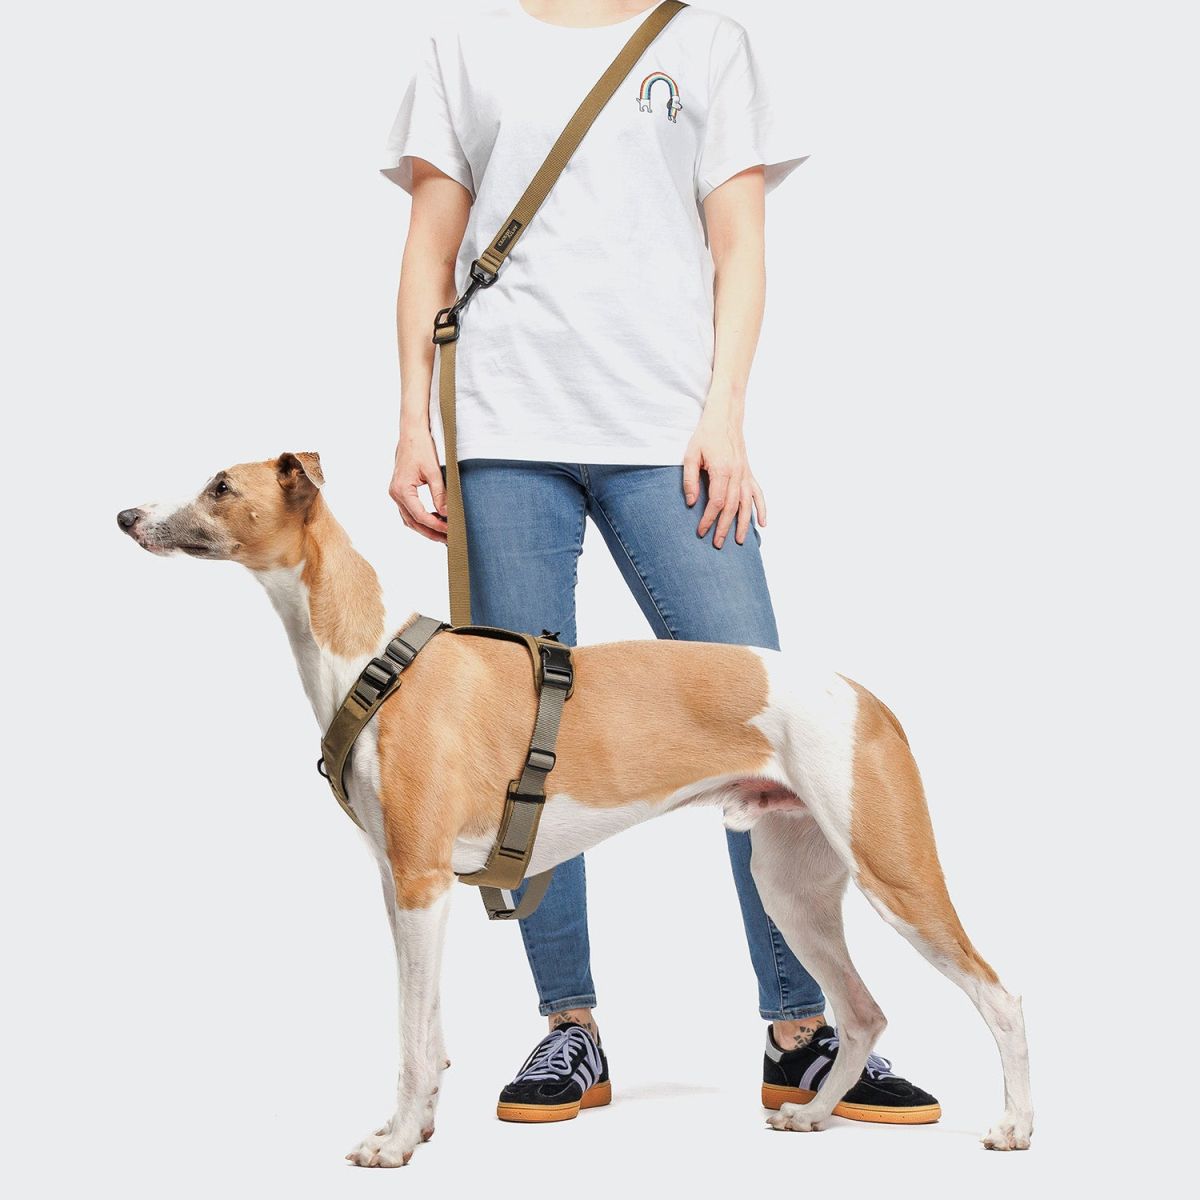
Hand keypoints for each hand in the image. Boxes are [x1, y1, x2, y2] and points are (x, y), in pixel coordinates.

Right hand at [388, 426, 446, 542]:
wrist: (411, 432)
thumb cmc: (422, 447)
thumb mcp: (434, 471)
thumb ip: (440, 494)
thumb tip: (448, 513)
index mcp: (402, 489)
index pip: (420, 515)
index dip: (436, 525)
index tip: (450, 530)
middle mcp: (395, 493)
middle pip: (412, 522)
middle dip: (430, 533)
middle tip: (448, 540)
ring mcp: (395, 492)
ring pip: (409, 519)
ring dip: (425, 528)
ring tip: (443, 535)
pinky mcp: (400, 490)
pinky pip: (408, 510)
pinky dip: (420, 519)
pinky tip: (434, 520)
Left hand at [682, 397, 766, 548]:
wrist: (724, 417)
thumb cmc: (705, 435)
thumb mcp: (690, 455)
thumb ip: (690, 480)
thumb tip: (691, 502)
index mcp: (722, 470)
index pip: (717, 502)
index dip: (709, 519)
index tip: (701, 531)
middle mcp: (737, 474)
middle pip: (732, 507)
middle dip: (724, 527)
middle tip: (717, 544)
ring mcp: (745, 473)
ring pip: (747, 504)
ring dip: (744, 524)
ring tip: (740, 541)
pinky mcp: (748, 472)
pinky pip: (758, 493)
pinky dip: (762, 508)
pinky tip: (763, 523)